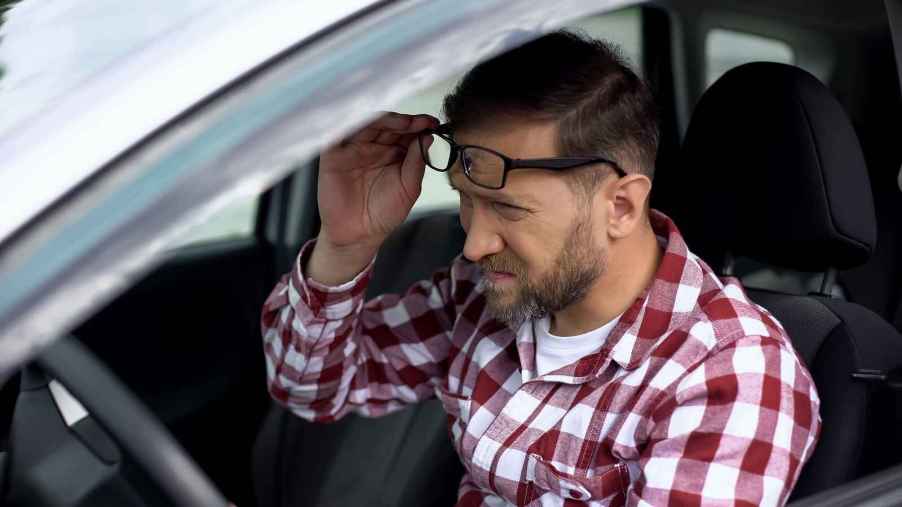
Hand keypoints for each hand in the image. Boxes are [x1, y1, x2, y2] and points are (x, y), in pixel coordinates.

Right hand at [317, 112, 438, 250]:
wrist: (359, 234)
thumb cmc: (384, 213)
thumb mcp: (408, 188)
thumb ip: (416, 162)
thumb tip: (427, 136)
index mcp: (394, 152)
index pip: (406, 131)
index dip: (419, 125)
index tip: (433, 123)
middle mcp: (374, 146)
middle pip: (388, 123)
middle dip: (406, 121)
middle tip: (421, 122)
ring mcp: (354, 148)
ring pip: (368, 124)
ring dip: (387, 120)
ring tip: (405, 123)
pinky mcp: (333, 153)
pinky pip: (340, 133)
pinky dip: (354, 124)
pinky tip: (371, 123)